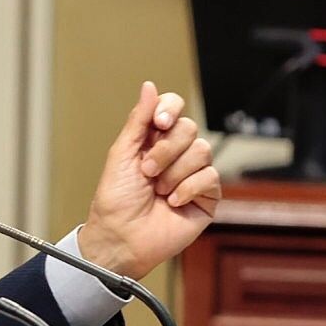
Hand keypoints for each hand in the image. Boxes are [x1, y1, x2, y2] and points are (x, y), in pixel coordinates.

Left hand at [78, 81, 221, 280]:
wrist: (121, 239)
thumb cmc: (115, 201)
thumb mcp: (122, 155)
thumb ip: (138, 120)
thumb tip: (149, 86)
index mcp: (153, 141)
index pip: (173, 108)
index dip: (170, 109)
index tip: (159, 122)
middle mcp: (176, 155)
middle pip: (189, 129)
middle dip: (166, 150)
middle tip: (147, 171)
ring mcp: (192, 175)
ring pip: (202, 151)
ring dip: (174, 172)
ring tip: (158, 191)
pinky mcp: (206, 197)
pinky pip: (210, 177)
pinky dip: (188, 189)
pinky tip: (173, 202)